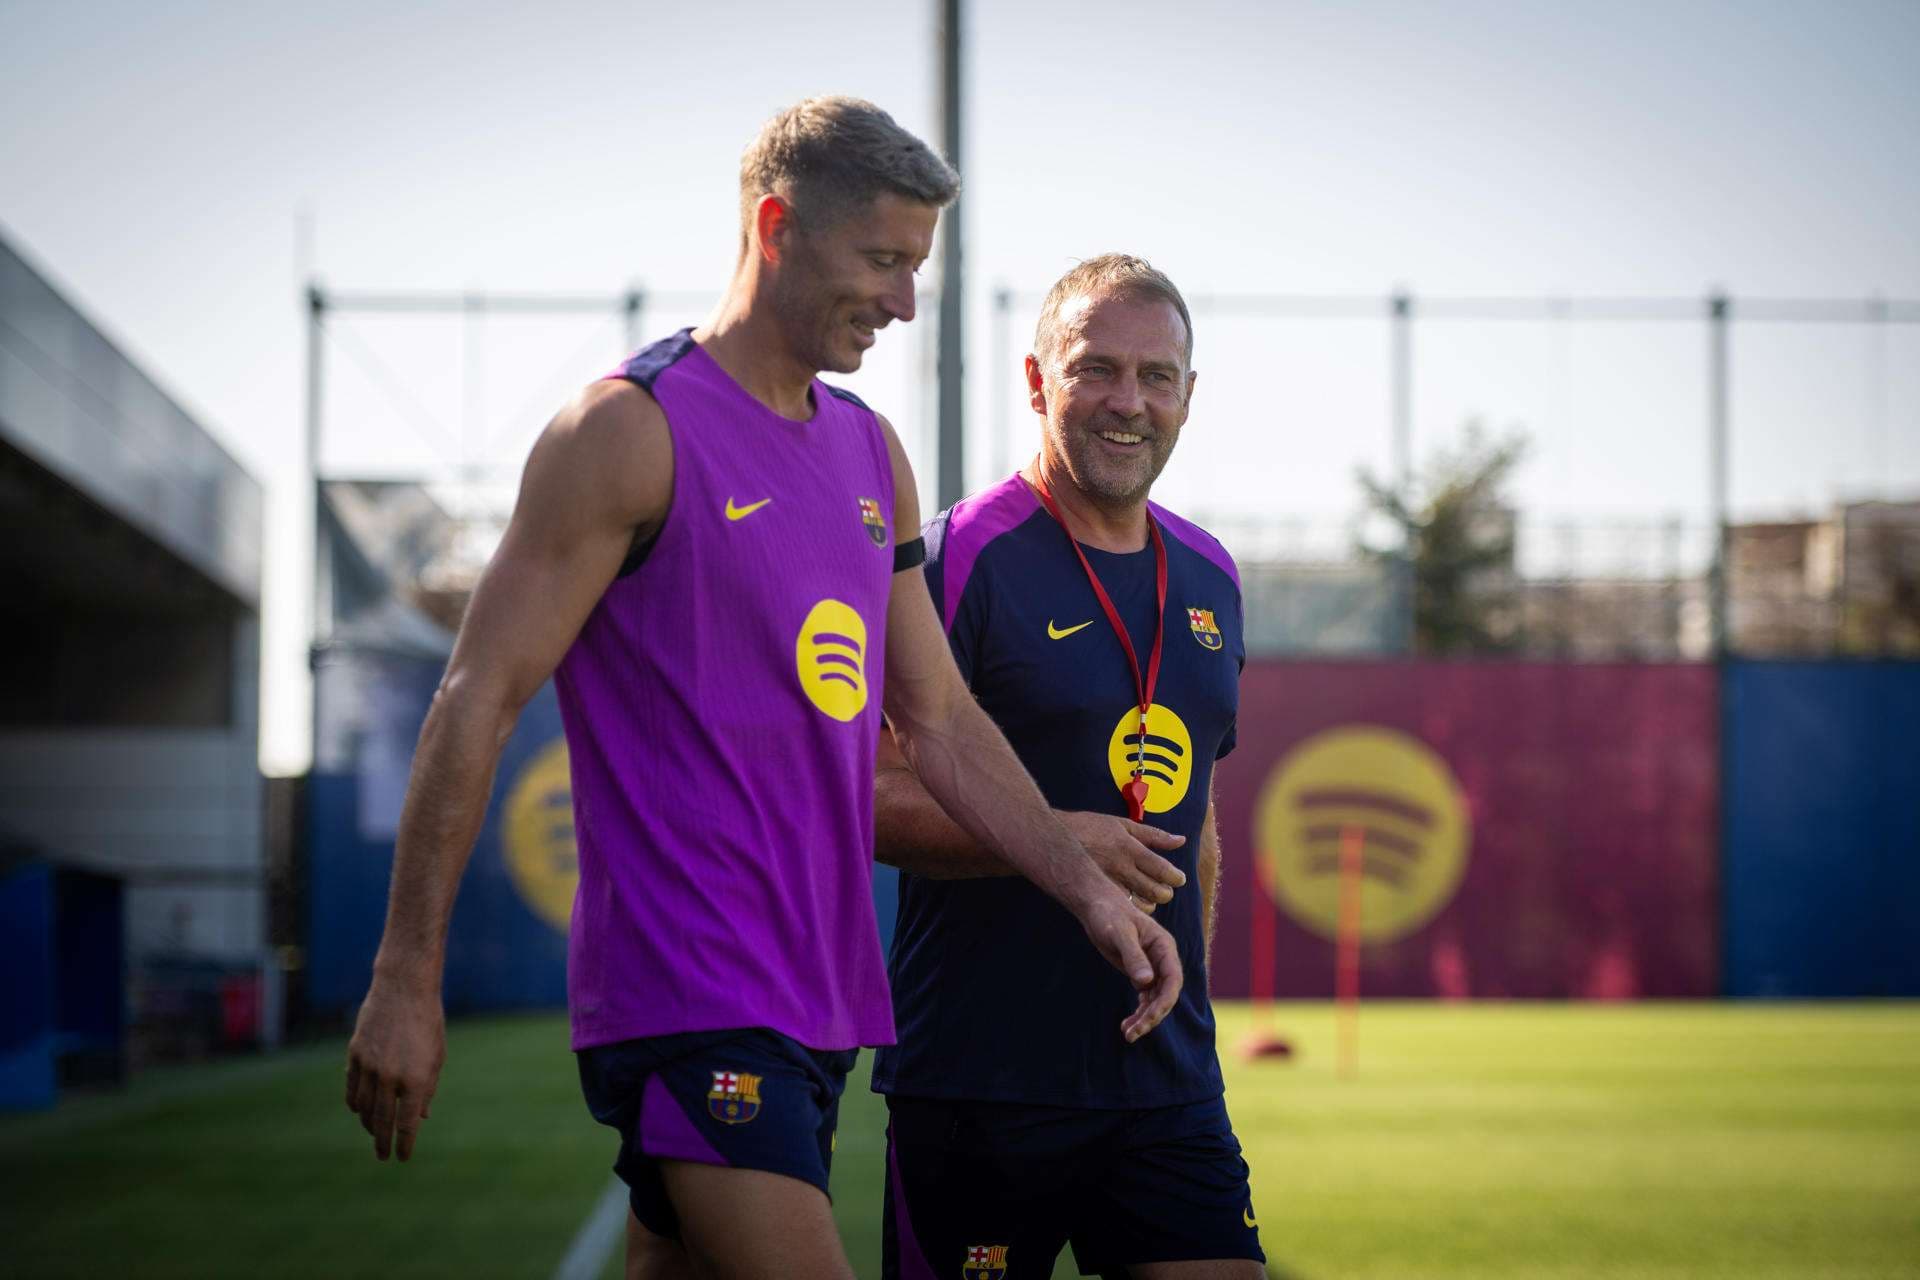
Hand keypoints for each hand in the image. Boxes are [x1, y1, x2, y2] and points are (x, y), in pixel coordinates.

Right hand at [345, 978, 445, 1161]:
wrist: (403, 990)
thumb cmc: (428, 1023)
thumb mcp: (436, 1056)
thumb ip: (427, 1088)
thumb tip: (420, 1117)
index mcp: (416, 1079)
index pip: (407, 1123)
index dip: (405, 1144)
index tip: (402, 1157)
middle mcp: (390, 1076)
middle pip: (383, 1121)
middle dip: (383, 1142)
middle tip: (383, 1156)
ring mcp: (370, 1066)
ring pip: (365, 1108)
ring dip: (369, 1125)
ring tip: (375, 1134)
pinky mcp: (355, 1055)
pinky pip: (352, 1089)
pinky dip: (356, 1104)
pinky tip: (361, 1111)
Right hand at [1058, 811, 1186, 913]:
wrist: (1053, 839)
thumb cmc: (1089, 828)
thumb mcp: (1122, 824)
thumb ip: (1153, 834)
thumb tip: (1181, 841)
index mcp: (1129, 847)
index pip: (1161, 869)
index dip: (1175, 878)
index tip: (1178, 879)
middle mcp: (1120, 868)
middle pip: (1155, 891)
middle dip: (1166, 893)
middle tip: (1165, 889)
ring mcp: (1108, 884)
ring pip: (1140, 906)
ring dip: (1151, 904)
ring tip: (1149, 897)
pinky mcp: (1097, 895)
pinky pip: (1122, 910)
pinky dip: (1132, 911)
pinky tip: (1132, 904)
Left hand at [1072, 886, 1183, 1042]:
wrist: (1096, 905)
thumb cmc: (1108, 914)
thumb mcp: (1118, 933)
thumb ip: (1133, 956)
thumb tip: (1146, 982)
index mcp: (1164, 946)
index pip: (1173, 979)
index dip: (1164, 1001)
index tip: (1149, 1018)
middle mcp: (1163, 959)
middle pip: (1165, 994)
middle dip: (1152, 1016)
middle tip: (1132, 1033)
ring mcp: (1153, 967)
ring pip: (1156, 999)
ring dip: (1145, 1018)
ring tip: (1127, 1034)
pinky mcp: (1140, 972)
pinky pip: (1145, 997)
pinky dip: (1139, 1012)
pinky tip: (1127, 1025)